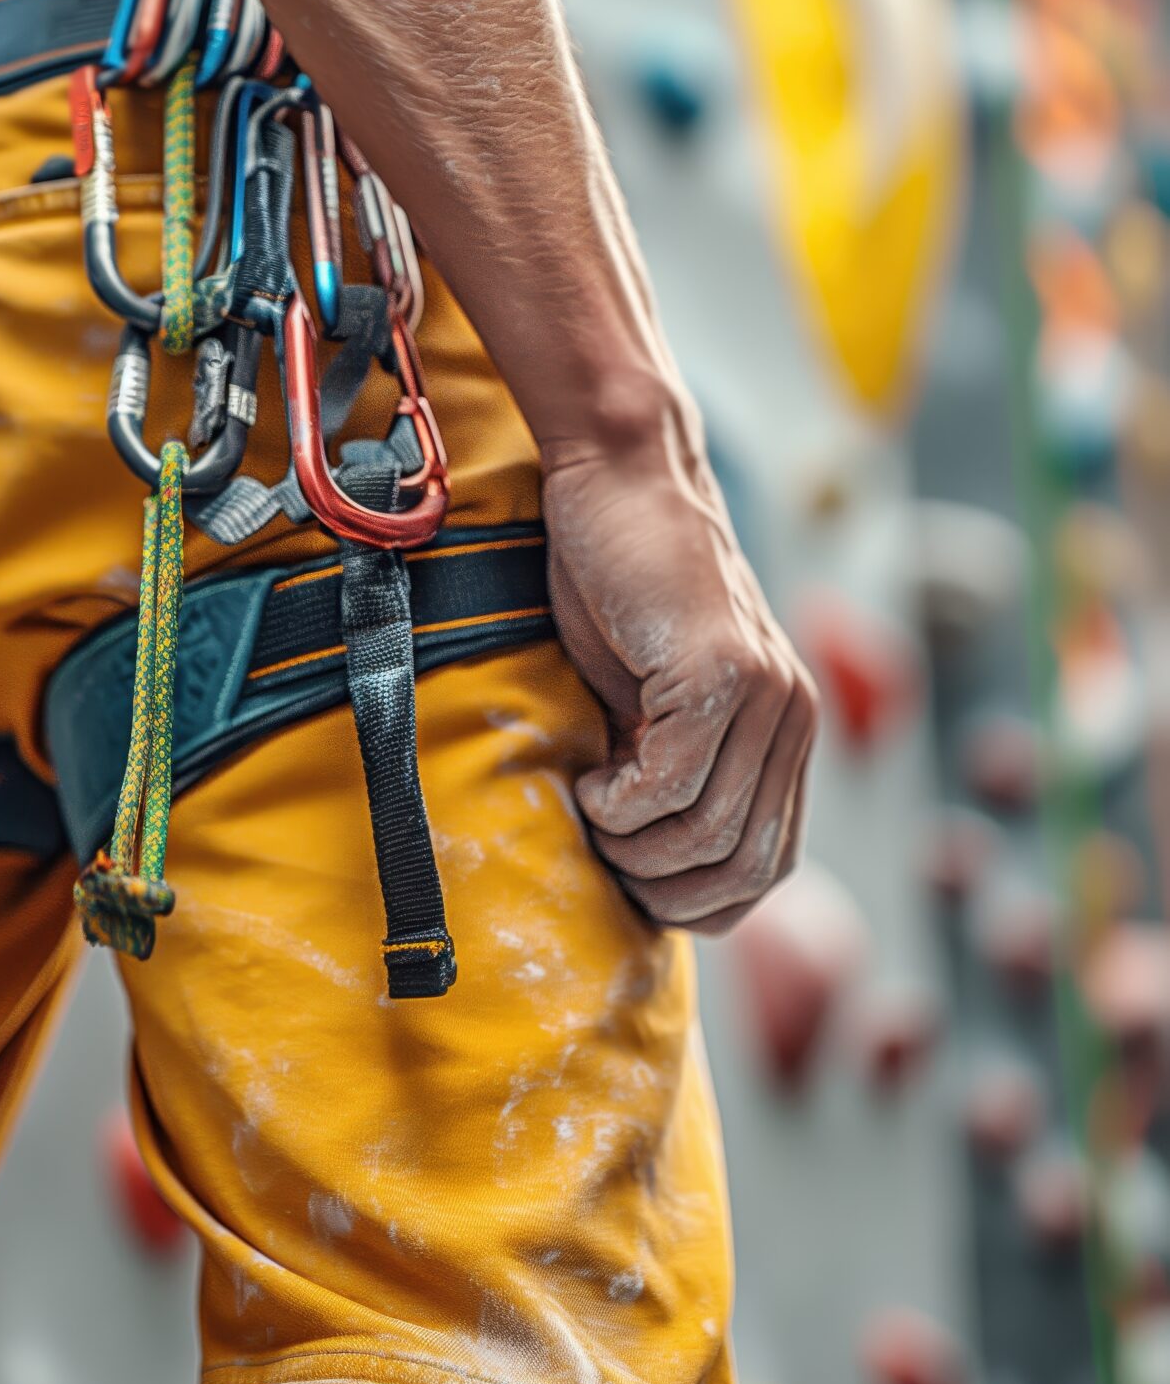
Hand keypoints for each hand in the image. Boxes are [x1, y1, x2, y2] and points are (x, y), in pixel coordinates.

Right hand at [542, 428, 816, 934]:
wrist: (621, 479)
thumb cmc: (618, 585)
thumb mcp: (650, 700)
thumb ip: (672, 767)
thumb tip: (647, 869)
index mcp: (786, 731)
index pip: (768, 868)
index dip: (698, 904)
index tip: (629, 887)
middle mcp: (793, 716)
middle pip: (746, 868)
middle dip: (663, 890)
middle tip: (603, 856)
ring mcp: (766, 693)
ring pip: (709, 833)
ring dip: (633, 848)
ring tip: (591, 811)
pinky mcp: (721, 671)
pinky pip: (672, 784)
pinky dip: (619, 805)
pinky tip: (590, 780)